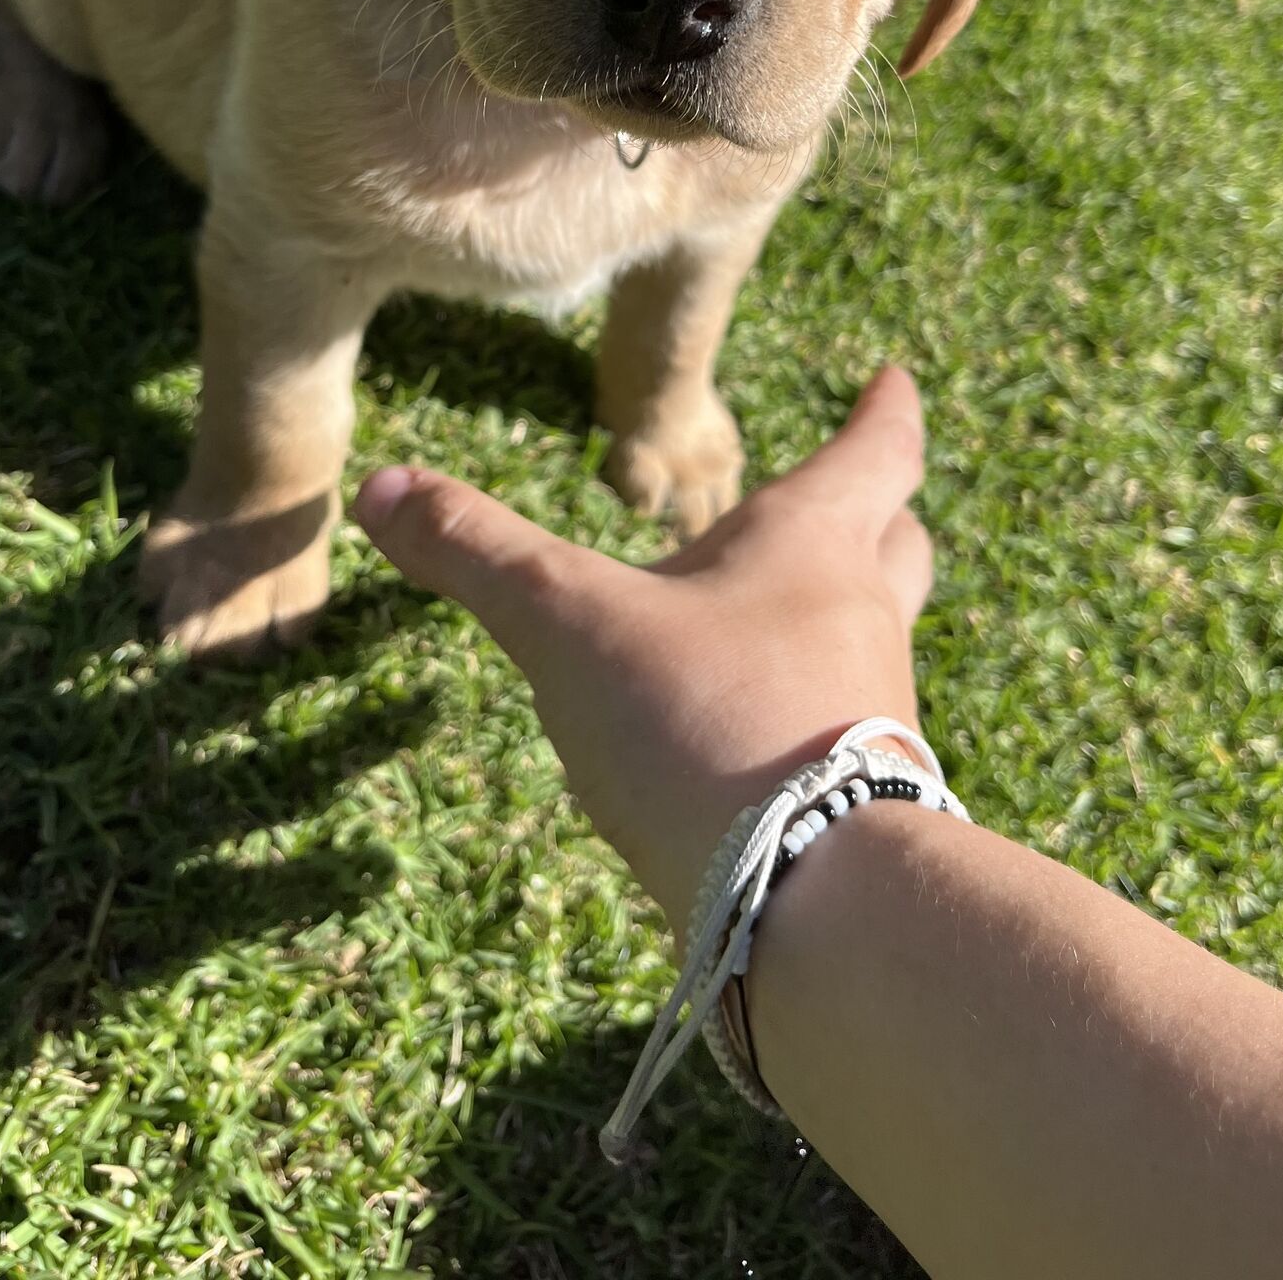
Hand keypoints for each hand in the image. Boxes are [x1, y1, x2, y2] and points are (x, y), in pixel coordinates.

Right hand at [355, 366, 931, 922]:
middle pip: (899, 547)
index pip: (878, 452)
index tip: (896, 380)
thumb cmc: (705, 724)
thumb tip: (383, 484)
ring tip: (775, 626)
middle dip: (881, 516)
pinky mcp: (866, 806)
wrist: (816, 902)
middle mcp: (861, 620)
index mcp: (814, 545)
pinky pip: (846, 739)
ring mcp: (876, 717)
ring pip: (874, 646)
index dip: (886, 411)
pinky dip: (809, 719)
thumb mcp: (568, 625)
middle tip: (869, 500)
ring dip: (838, 622)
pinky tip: (752, 747)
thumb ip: (478, 554)